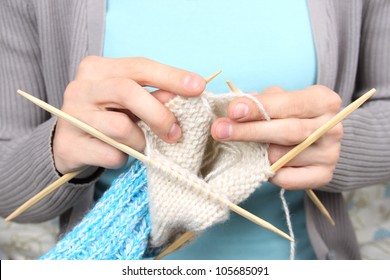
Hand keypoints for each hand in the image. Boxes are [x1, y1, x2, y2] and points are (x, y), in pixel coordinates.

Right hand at [53, 56, 205, 174]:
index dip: (171, 76)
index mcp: (97, 68)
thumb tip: (186, 94)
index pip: (139, 66)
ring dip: (140, 141)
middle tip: (176, 133)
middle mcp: (81, 87)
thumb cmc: (106, 117)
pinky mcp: (69, 145)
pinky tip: (117, 154)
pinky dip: (124, 158)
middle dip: (159, 114)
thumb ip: (153, 96)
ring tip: (139, 144)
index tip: (198, 86)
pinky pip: (111, 154)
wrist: (70, 145)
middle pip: (128, 92)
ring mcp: (72, 116)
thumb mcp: (128, 102)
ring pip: (121, 128)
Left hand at [211, 85, 342, 189]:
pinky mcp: (323, 176)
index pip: (289, 103)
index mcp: (323, 101)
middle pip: (287, 131)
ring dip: (256, 154)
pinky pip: (287, 179)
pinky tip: (260, 165)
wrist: (315, 140)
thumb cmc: (290, 115)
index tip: (233, 111)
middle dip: (249, 131)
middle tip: (219, 131)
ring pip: (283, 156)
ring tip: (241, 147)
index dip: (259, 107)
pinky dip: (268, 173)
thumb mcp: (279, 100)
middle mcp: (332, 127)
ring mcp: (330, 154)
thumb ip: (261, 102)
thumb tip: (236, 109)